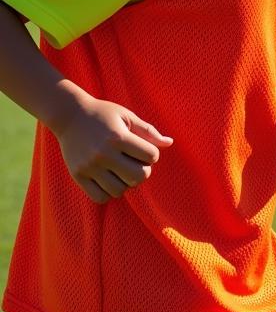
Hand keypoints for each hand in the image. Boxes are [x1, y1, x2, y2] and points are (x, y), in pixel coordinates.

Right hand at [52, 93, 172, 203]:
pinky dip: (109, 192)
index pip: (151, 156)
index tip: (144, 149)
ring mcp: (89, 166)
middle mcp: (104, 153)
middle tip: (136, 163)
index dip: (153, 154)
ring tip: (122, 171)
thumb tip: (170, 142)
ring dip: (126, 183)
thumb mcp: (127, 116)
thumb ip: (148, 131)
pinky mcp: (78, 176)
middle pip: (138, 177)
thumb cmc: (104, 114)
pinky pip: (100, 197)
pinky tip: (110, 179)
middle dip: (143, 171)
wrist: (70, 115)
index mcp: (119, 137)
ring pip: (119, 190)